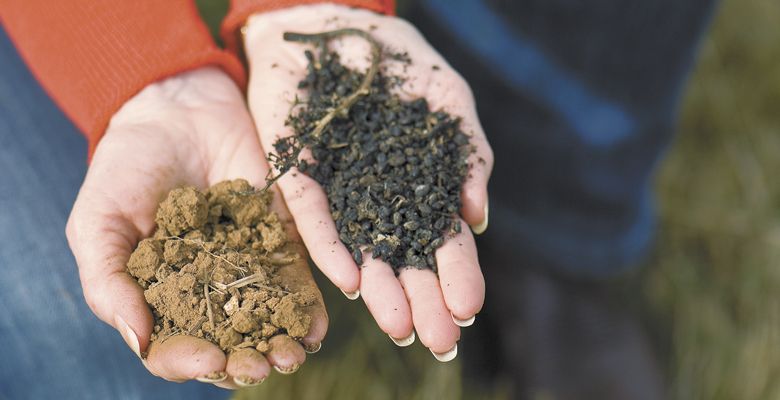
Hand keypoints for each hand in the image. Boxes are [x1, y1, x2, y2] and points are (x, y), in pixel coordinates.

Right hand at [65, 67, 326, 387]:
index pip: (174, 347)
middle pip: (230, 343)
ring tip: (292, 354)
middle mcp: (207, 291)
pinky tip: (316, 325)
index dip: (189, 360)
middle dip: (245, 361)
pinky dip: (308, 305)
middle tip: (259, 366)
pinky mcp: (280, 238)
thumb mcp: (99, 223)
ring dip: (282, 344)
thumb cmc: (125, 168)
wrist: (175, 110)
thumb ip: (109, 282)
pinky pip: (297, 277)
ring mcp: (247, 267)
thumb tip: (140, 341)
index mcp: (161, 297)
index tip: (208, 357)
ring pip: (267, 320)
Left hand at [243, 4, 492, 358]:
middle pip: (402, 260)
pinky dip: (331, 246)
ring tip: (398, 326)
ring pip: (358, 249)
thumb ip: (468, 156)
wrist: (343, 22)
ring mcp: (337, 192)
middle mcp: (377, 202)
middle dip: (422, 301)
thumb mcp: (450, 104)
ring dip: (379, 289)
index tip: (470, 309)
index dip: (457, 276)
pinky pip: (312, 216)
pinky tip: (348, 279)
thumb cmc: (404, 64)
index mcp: (416, 190)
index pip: (440, 244)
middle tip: (439, 340)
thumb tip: (476, 217)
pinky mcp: (297, 173)